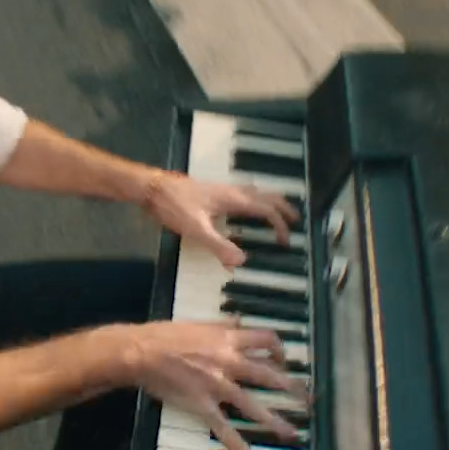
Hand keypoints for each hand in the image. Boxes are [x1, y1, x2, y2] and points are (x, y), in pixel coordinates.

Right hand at [117, 320, 306, 449]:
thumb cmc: (165, 335)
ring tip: (291, 433)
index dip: (280, 351)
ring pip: (254, 405)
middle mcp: (229, 362)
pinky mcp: (203, 404)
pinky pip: (222, 426)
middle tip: (307, 399)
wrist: (141, 352)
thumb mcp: (198, 324)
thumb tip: (238, 321)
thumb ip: (221, 326)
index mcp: (229, 339)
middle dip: (292, 389)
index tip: (284, 361)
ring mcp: (218, 385)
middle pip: (270, 376)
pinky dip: (234, 441)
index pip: (267, 340)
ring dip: (275, 421)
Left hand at [140, 170, 298, 267]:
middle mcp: (233, 192)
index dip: (280, 226)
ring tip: (278, 213)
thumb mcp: (196, 229)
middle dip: (283, 208)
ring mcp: (223, 189)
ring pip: (256, 192)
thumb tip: (243, 262)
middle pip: (267, 196)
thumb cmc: (174, 206)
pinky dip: (255, 200)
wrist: (153, 188)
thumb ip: (219, 246)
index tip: (285, 242)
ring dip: (270, 201)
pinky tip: (246, 209)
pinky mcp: (214, 192)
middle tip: (295, 221)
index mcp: (234, 200)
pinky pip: (244, 193)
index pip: (266, 210)